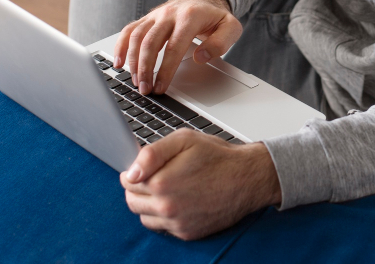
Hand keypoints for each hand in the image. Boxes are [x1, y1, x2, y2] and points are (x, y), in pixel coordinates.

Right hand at [114, 0, 241, 94]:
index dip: (165, 69)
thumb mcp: (230, 27)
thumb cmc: (215, 16)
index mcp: (190, 16)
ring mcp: (156, 15)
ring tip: (135, 82)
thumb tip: (201, 57)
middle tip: (145, 90)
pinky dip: (120, 47)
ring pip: (137, 37)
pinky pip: (129, 31)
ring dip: (133, 62)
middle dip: (145, 69)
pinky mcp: (147, 18)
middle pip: (150, 42)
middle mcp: (170, 14)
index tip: (161, 87)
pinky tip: (118, 63)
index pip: (174, 46)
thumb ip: (221, 42)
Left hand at [121, 130, 281, 239]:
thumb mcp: (184, 140)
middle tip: (154, 176)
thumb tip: (131, 171)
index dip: (134, 171)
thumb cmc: (218, 157)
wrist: (247, 179)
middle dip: (137, 188)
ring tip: (167, 188)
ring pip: (144, 216)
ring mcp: (176, 223)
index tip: (144, 167)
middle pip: (132, 201)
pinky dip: (164, 216)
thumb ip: (152, 153)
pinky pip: (162, 227)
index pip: (127, 181)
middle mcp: (166, 207)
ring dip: (148, 204)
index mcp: (162, 182)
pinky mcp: (187, 233)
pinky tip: (178, 201)